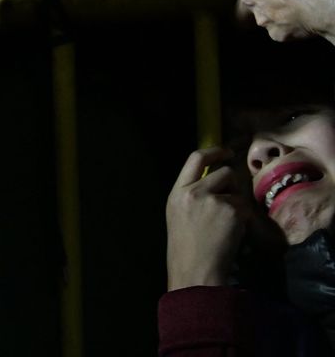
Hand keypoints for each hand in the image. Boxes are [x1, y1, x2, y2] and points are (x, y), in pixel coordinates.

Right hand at [166, 147, 250, 290]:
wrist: (196, 270)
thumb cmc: (186, 246)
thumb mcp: (178, 214)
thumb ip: (191, 194)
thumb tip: (213, 179)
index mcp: (177, 191)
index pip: (195, 158)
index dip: (214, 151)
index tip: (226, 152)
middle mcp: (194, 191)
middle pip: (223, 172)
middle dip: (233, 182)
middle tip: (233, 196)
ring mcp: (213, 200)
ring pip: (237, 190)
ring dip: (238, 202)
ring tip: (227, 223)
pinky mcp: (232, 211)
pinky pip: (245, 206)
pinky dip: (243, 218)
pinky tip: (233, 232)